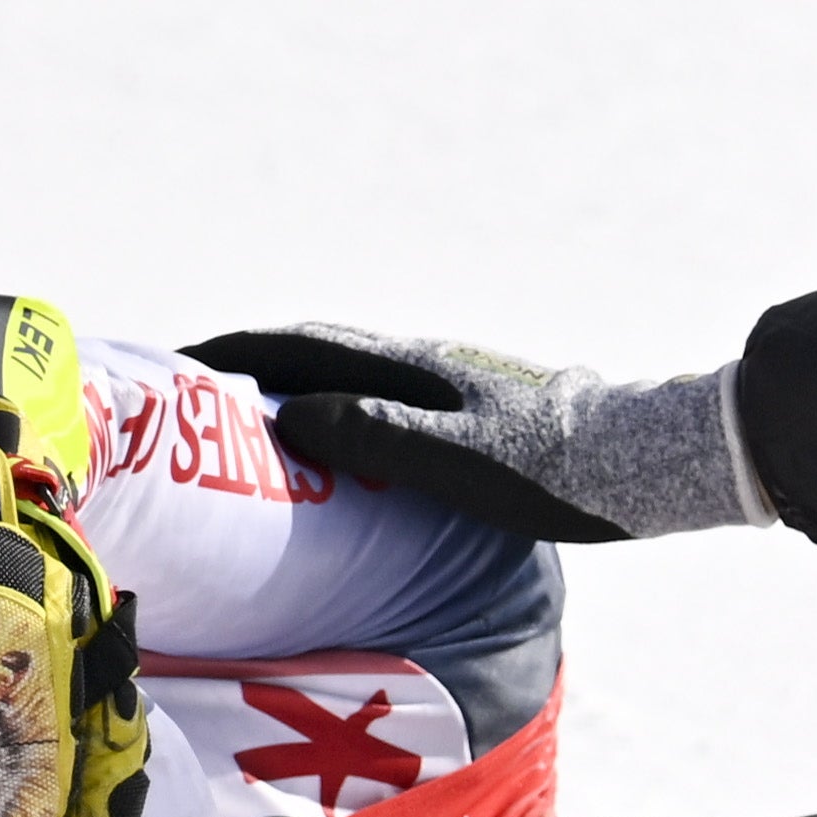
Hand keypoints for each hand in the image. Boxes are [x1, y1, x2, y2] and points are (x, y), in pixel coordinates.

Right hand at [199, 326, 771, 544]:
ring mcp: (447, 384)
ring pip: (346, 376)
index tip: (170, 365)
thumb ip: (376, 438)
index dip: (230, 354)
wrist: (647, 460)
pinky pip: (376, 401)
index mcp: (409, 366)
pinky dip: (333, 412)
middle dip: (247, 367)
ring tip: (240, 422)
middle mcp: (421, 363)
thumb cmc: (557, 470)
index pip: (296, 346)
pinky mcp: (472, 411)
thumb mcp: (461, 462)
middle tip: (186, 394)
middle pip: (313, 352)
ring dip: (289, 388)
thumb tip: (289, 416)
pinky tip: (336, 448)